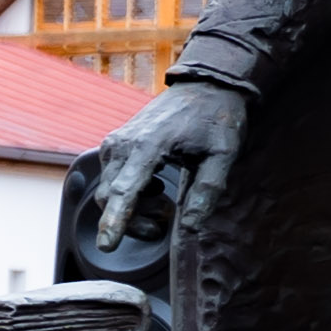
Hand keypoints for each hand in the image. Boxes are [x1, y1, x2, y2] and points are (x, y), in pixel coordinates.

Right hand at [79, 78, 248, 263]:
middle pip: (111, 197)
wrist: (203, 86)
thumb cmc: (215, 118)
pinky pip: (111, 179)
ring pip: (108, 191)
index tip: (107, 244)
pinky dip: (129, 193)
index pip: (125, 191)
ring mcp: (115, 143)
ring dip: (131, 208)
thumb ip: (207, 190)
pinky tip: (154, 187)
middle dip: (131, 221)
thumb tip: (190, 225)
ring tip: (164, 204)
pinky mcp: (115, 144)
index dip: (116, 221)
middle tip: (162, 223)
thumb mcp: (223, 154)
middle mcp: (123, 144)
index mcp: (148, 146)